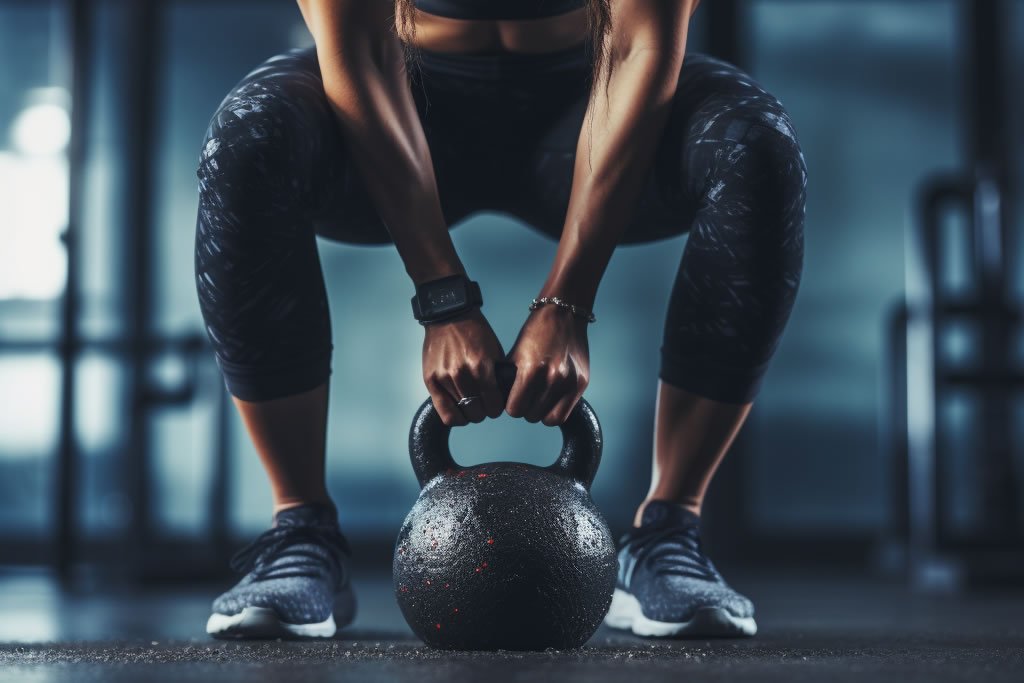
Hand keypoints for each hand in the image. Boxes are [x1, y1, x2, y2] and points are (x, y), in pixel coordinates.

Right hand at [422, 308, 505, 426]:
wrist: (449, 315)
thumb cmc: (474, 332)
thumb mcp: (495, 351)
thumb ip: (498, 375)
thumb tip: (504, 398)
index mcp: (482, 367)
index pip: (493, 405)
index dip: (496, 409)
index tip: (495, 406)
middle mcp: (462, 375)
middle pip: (477, 413)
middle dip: (483, 412)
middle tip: (483, 405)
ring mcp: (445, 378)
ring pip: (461, 414)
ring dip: (468, 413)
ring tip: (470, 405)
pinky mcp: (431, 380)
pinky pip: (443, 412)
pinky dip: (453, 416)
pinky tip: (458, 411)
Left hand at [505, 303, 589, 425]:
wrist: (564, 314)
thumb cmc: (536, 332)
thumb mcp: (515, 354)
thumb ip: (509, 380)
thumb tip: (500, 402)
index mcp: (532, 369)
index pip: (515, 409)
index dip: (511, 406)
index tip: (513, 399)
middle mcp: (552, 378)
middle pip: (530, 415)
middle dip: (526, 408)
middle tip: (526, 396)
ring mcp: (569, 382)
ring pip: (547, 419)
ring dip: (540, 411)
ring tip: (538, 398)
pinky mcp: (581, 384)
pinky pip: (564, 414)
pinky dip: (554, 412)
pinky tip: (551, 400)